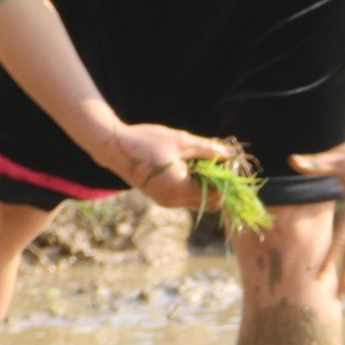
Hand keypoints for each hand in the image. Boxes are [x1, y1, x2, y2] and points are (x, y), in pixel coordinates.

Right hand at [93, 123, 227, 209]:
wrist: (113, 147)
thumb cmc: (147, 141)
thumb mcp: (182, 141)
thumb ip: (208, 150)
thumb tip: (230, 155)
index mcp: (179, 190)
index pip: (216, 195)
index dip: (225, 179)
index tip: (226, 160)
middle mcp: (173, 201)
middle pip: (210, 203)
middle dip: (218, 184)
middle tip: (216, 161)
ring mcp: (166, 202)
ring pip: (198, 200)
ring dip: (205, 184)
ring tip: (201, 161)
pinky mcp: (161, 197)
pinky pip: (186, 196)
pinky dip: (193, 184)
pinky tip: (189, 165)